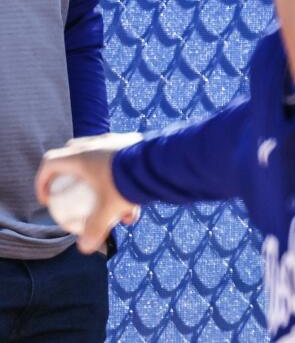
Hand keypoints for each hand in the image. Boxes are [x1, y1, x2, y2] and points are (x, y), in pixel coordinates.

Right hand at [36, 132, 143, 253]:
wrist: (160, 162)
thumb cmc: (128, 182)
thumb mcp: (108, 208)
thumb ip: (94, 229)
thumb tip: (85, 247)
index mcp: (82, 155)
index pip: (50, 162)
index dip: (42, 181)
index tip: (48, 199)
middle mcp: (96, 143)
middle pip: (72, 157)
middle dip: (71, 178)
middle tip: (75, 195)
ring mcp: (115, 139)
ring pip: (99, 160)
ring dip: (103, 184)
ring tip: (115, 206)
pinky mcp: (133, 141)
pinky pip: (120, 159)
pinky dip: (121, 178)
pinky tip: (134, 201)